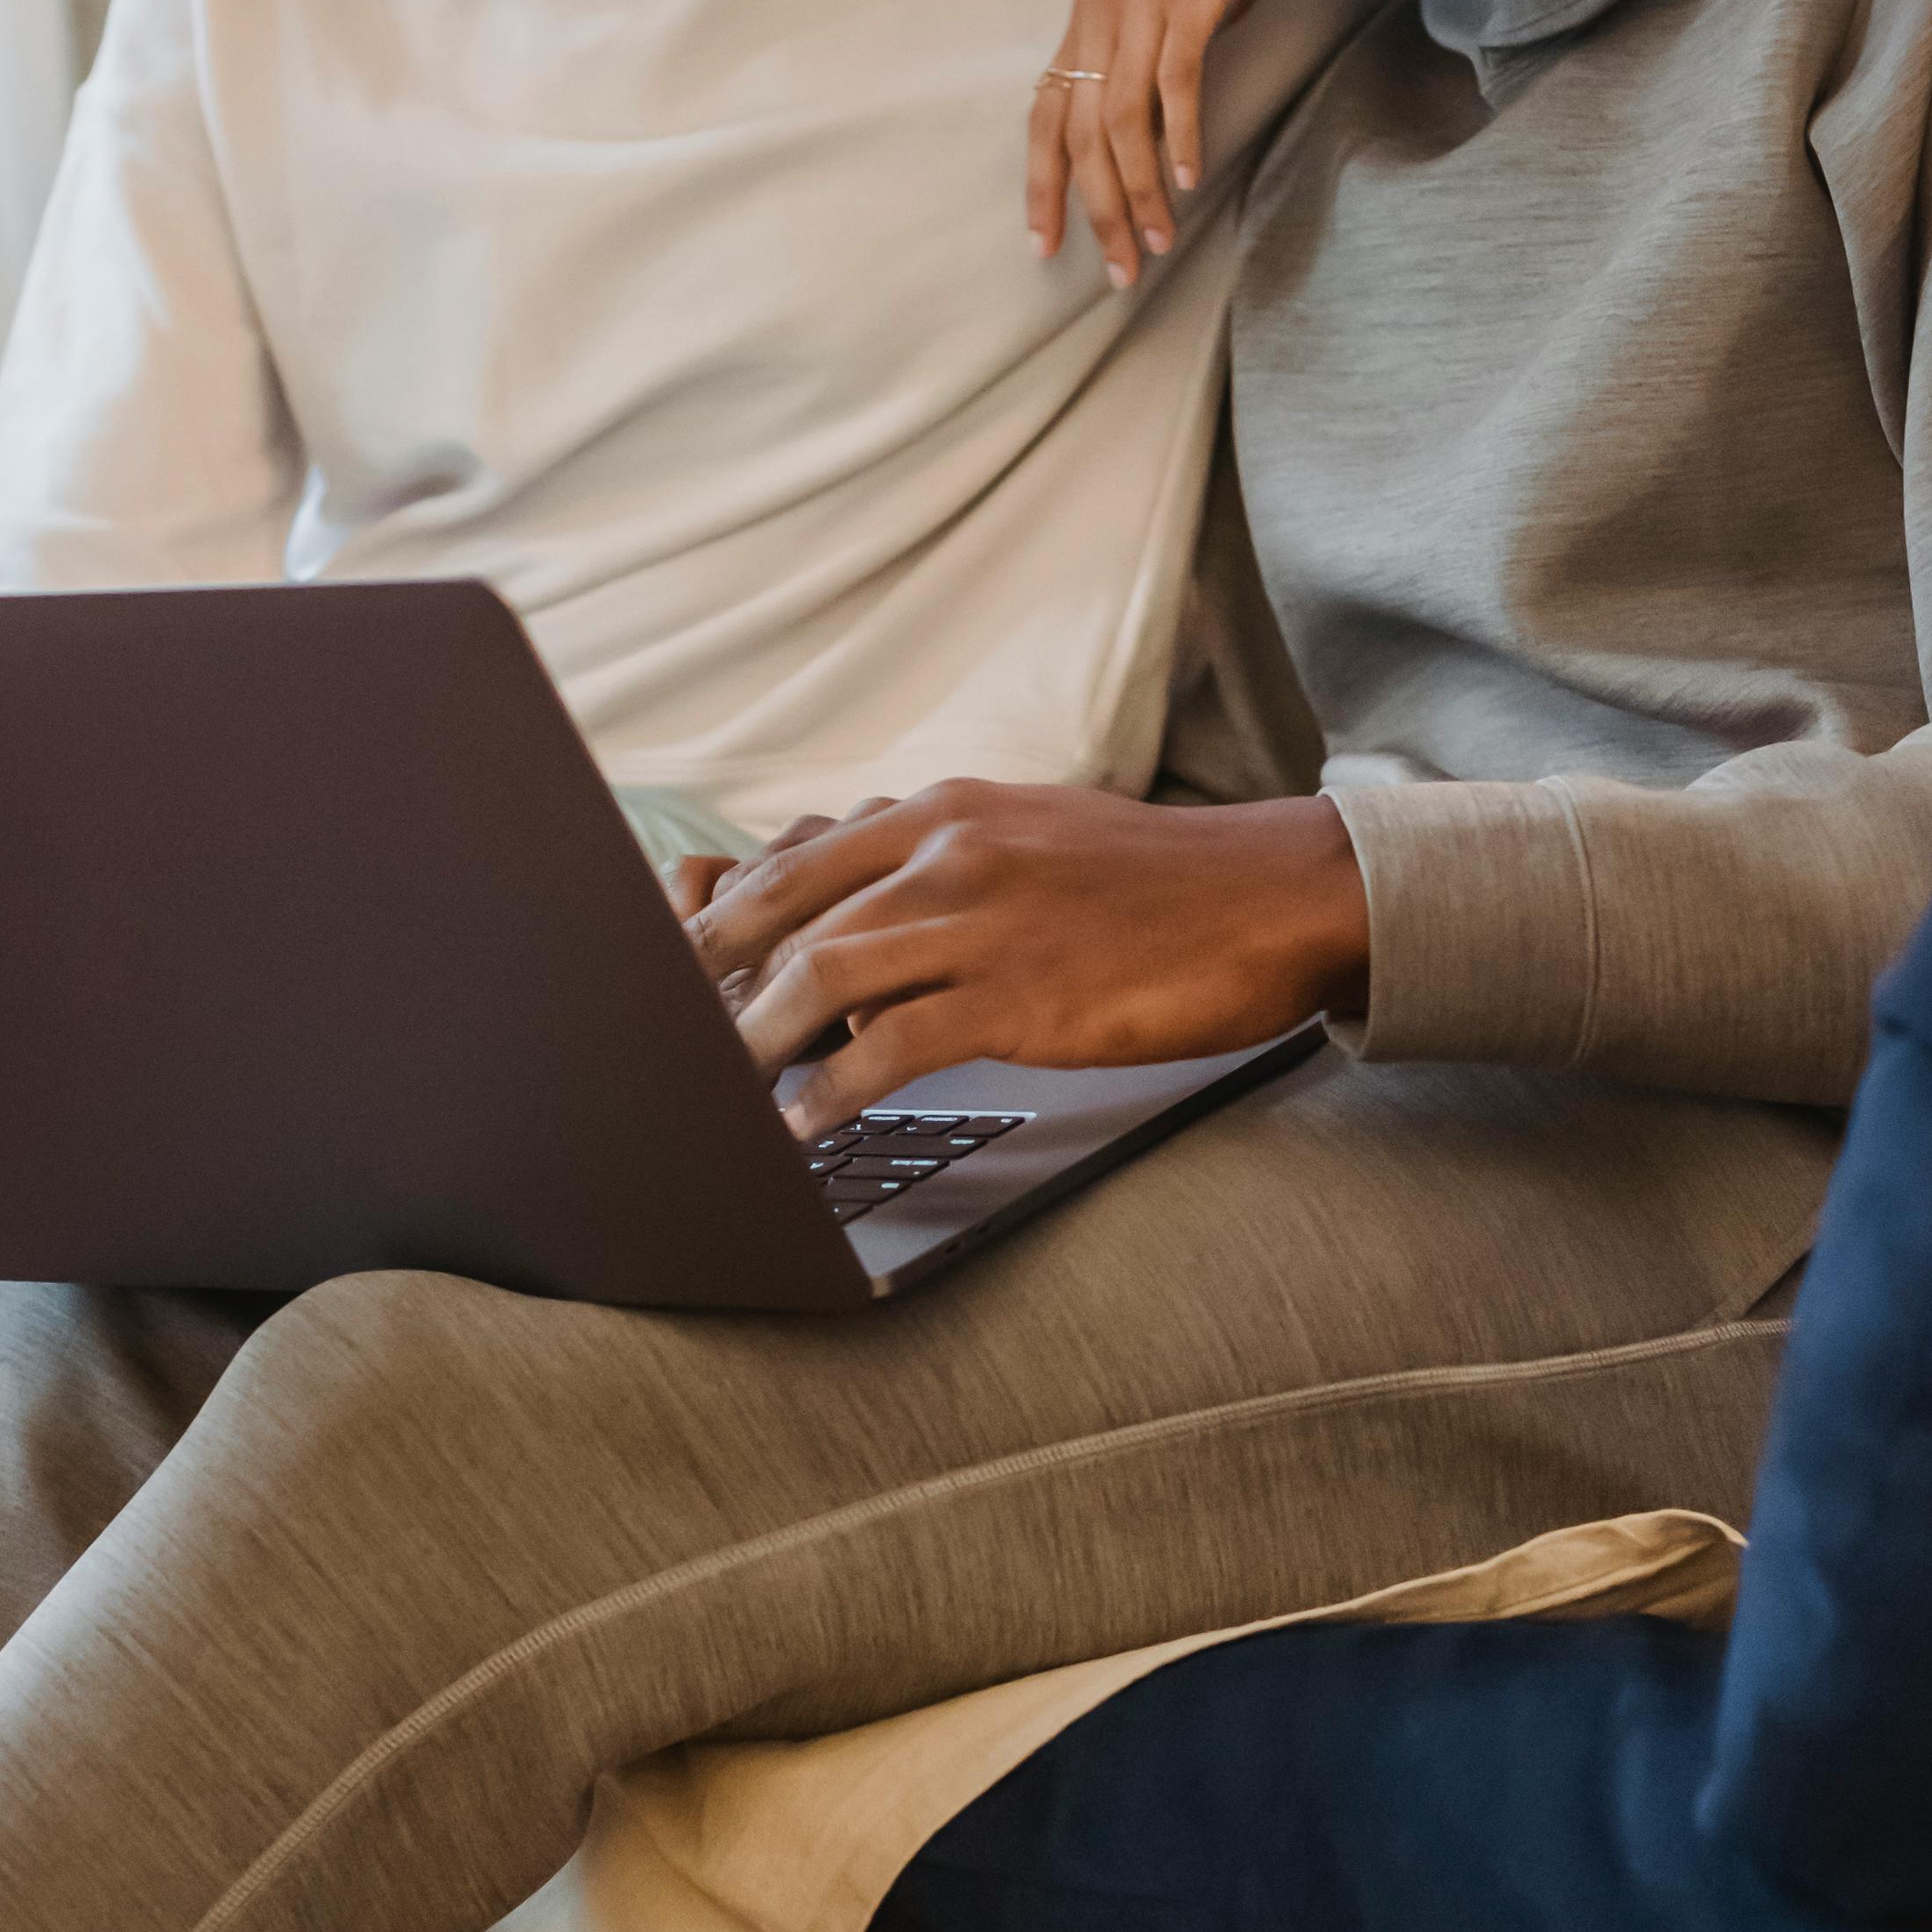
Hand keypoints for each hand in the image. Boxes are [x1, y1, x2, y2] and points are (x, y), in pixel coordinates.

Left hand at [686, 777, 1368, 1123]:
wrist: (1268, 897)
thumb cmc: (1153, 883)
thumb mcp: (1030, 836)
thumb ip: (937, 862)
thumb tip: (854, 916)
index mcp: (945, 809)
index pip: (796, 859)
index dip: (723, 917)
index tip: (675, 966)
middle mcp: (948, 849)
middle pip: (785, 909)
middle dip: (709, 977)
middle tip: (663, 1034)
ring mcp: (982, 921)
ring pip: (822, 972)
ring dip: (755, 1039)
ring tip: (720, 1089)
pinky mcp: (1019, 996)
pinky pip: (893, 1044)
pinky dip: (832, 1087)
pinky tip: (805, 1122)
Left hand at [1028, 0, 1275, 289]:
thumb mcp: (1139, 9)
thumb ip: (1124, 68)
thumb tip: (1127, 146)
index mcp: (1082, 26)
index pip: (1045, 119)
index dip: (1041, 185)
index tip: (1043, 245)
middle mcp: (1101, 20)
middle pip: (1082, 134)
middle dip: (1097, 208)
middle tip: (1118, 267)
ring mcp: (1143, 10)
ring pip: (1124, 119)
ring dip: (1140, 189)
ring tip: (1157, 240)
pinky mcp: (1190, 2)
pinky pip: (1176, 80)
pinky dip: (1179, 135)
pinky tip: (1188, 179)